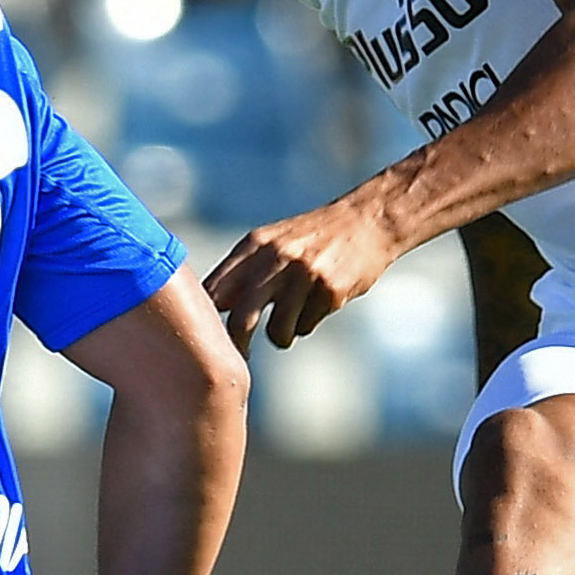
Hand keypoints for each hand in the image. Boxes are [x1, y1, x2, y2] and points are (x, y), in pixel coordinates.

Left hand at [204, 192, 404, 346]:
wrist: (368, 220)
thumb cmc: (314, 236)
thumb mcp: (273, 241)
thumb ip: (243, 271)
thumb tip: (214, 307)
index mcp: (255, 245)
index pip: (215, 291)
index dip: (207, 318)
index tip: (209, 333)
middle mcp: (276, 259)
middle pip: (240, 320)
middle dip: (239, 345)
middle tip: (242, 354)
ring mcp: (304, 276)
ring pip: (277, 331)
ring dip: (281, 336)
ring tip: (291, 322)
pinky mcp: (329, 292)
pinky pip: (306, 327)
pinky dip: (308, 323)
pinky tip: (319, 303)